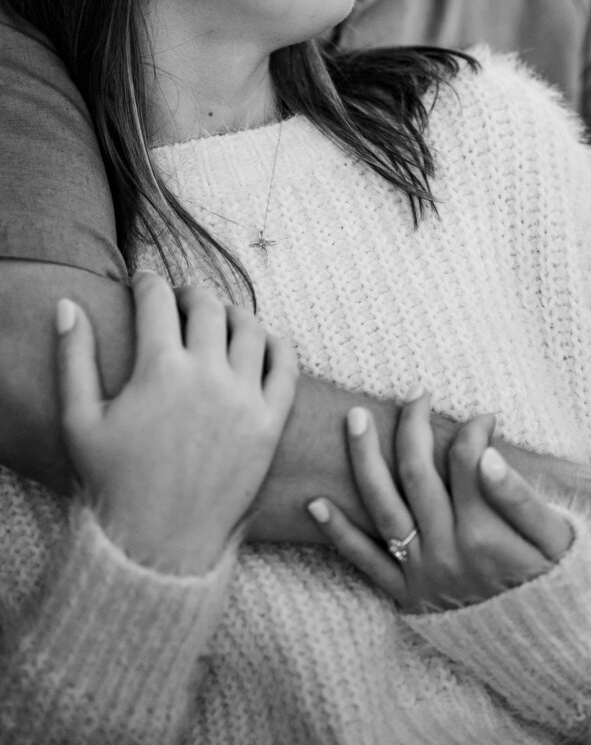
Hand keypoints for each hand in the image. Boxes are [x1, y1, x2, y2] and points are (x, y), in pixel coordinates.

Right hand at [56, 271, 297, 573]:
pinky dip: (276, 343)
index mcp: (159, 370)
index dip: (147, 283)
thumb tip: (67, 305)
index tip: (143, 283)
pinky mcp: (271, 423)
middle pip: (207, 306)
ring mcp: (245, 398)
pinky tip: (260, 342)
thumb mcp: (80, 420)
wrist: (160, 545)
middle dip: (190, 293)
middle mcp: (208, 376)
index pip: (157, 300)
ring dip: (233, 312)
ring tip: (218, 318)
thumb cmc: (113, 482)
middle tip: (180, 299)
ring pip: (250, 327)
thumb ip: (73, 356)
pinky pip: (286, 364)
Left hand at [307, 389, 571, 612]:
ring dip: (364, 459)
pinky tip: (315, 503)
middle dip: (413, 425)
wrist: (546, 651)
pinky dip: (339, 534)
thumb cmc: (556, 584)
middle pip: (417, 473)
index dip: (475, 429)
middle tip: (415, 394)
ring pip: (383, 506)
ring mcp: (422, 573)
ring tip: (352, 419)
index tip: (485, 417)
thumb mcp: (555, 539)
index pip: (468, 460)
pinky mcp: (406, 595)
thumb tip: (487, 454)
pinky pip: (365, 562)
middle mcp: (447, 551)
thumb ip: (519, 497)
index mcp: (485, 533)